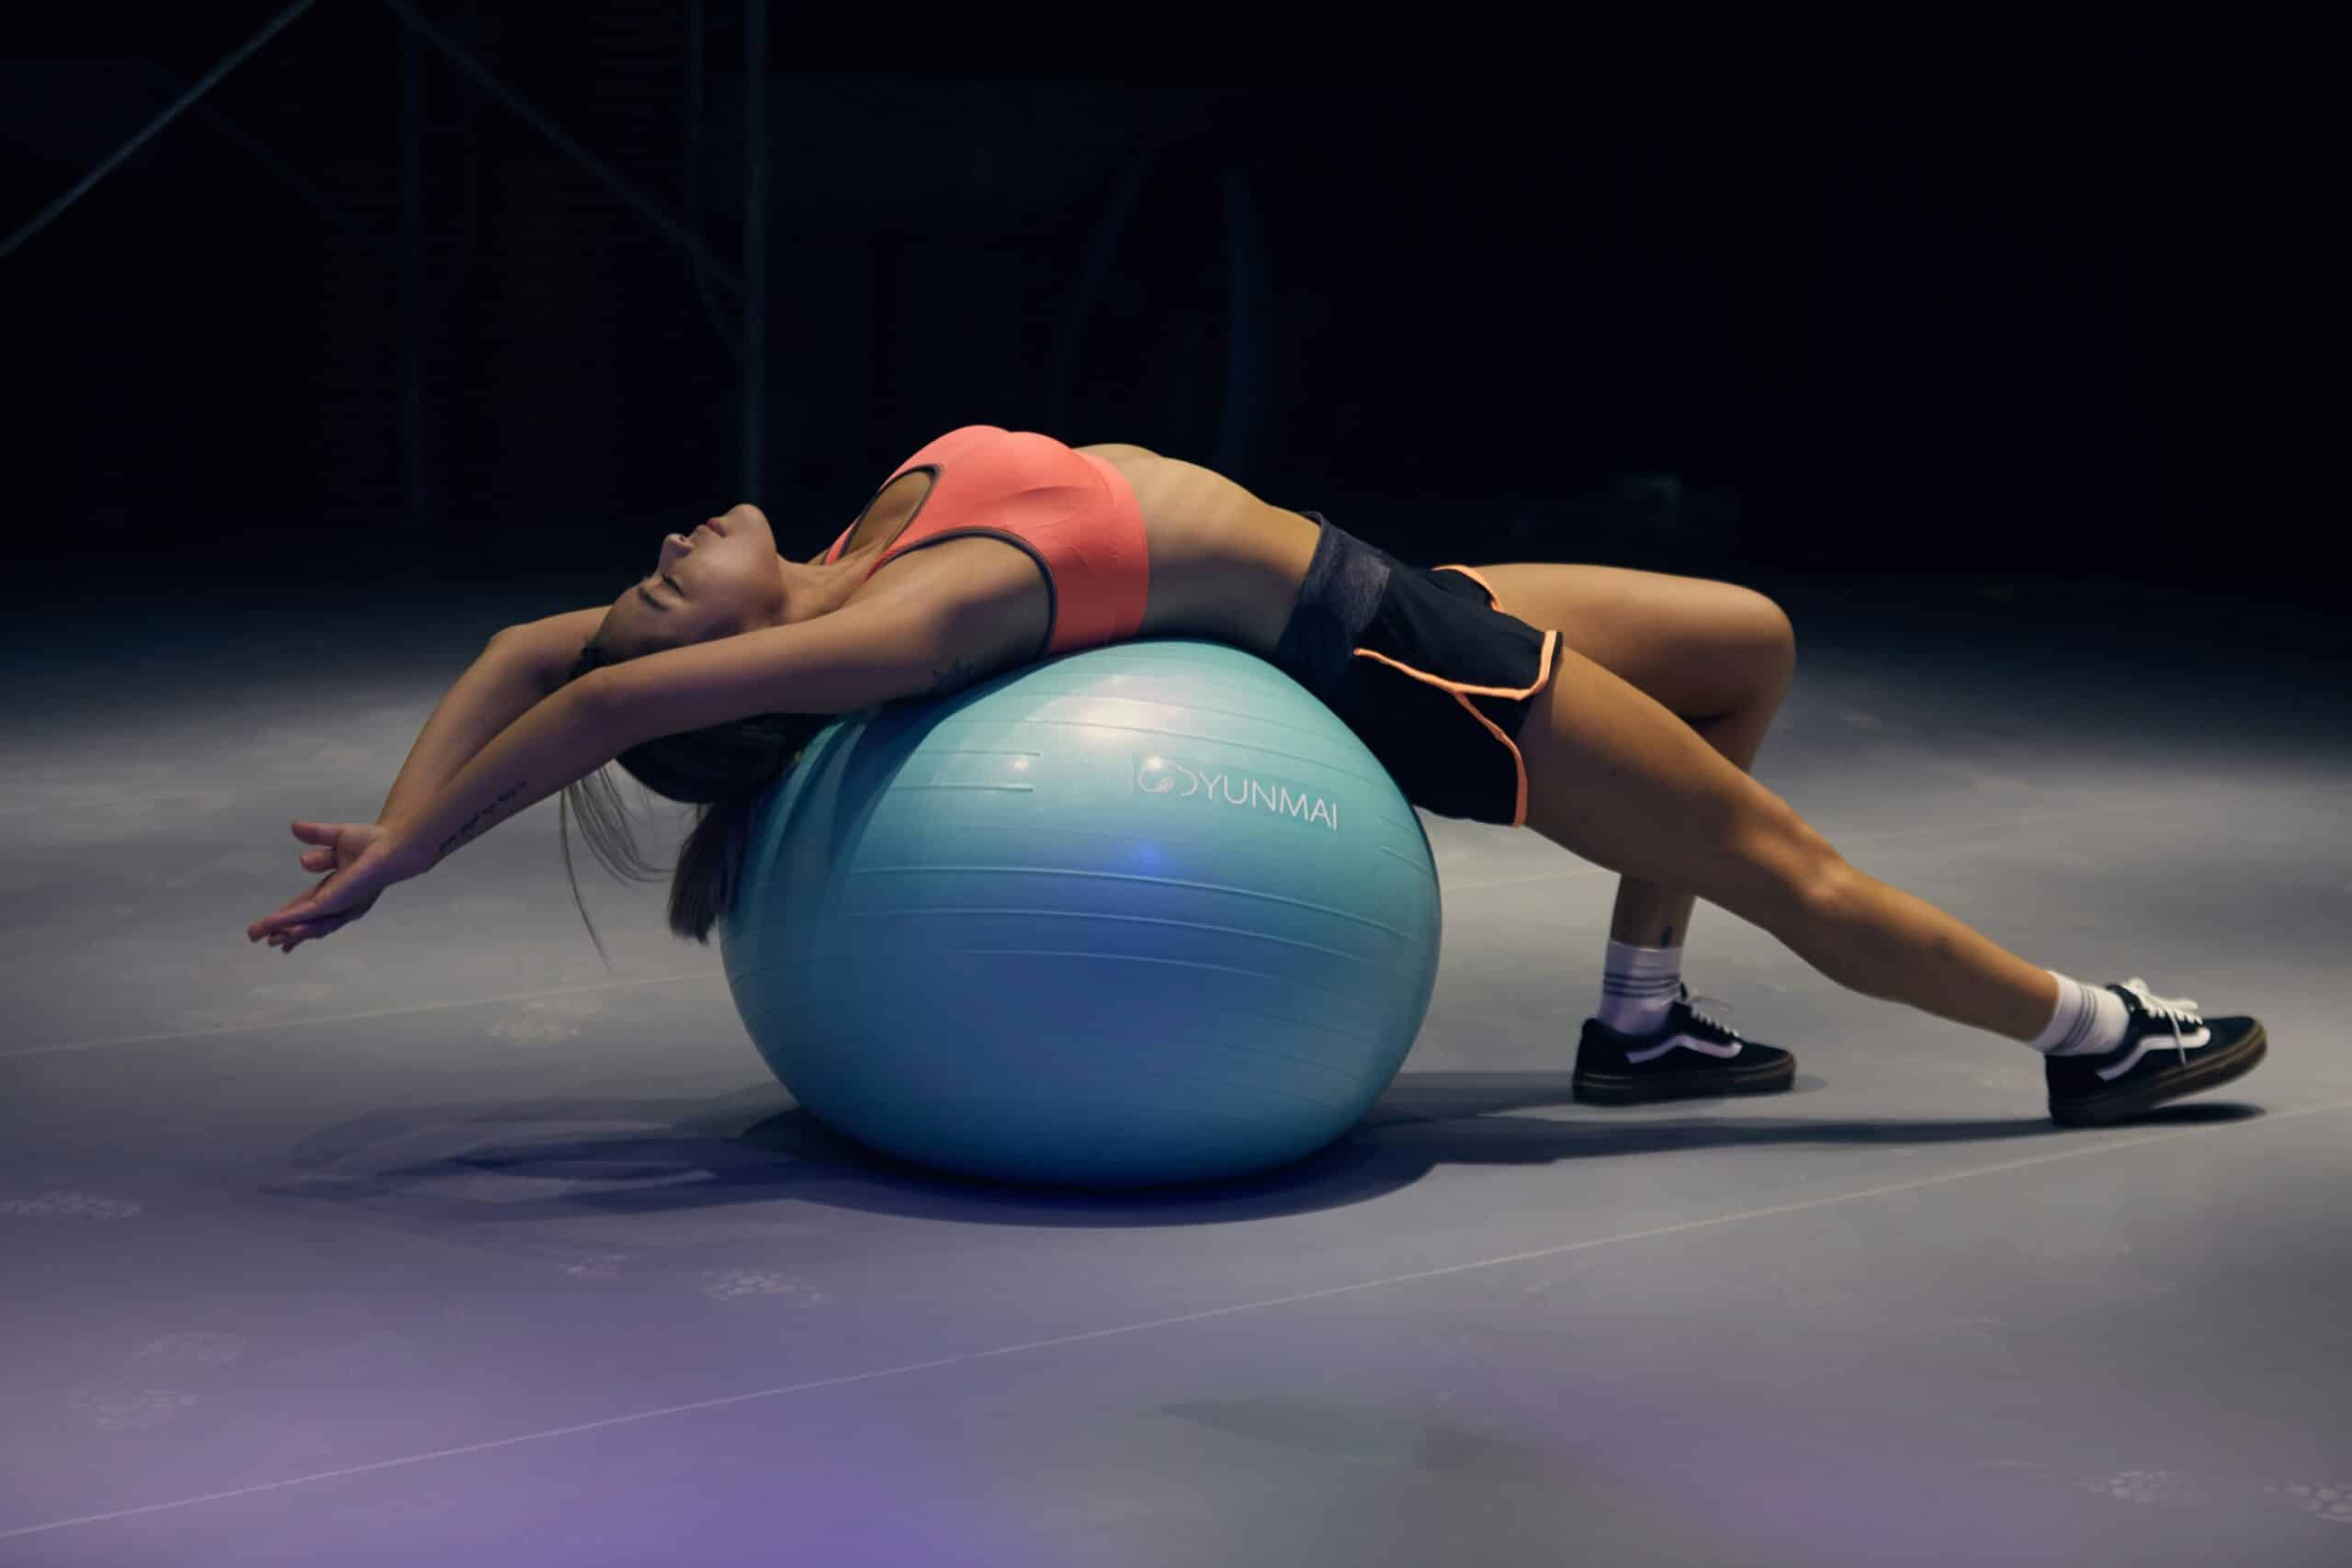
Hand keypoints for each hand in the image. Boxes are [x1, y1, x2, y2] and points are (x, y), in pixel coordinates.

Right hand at [246, 821, 421, 952]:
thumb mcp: (337, 837)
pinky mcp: (335, 902)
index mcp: (336, 888)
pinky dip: (288, 920)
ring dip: (284, 931)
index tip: (270, 925)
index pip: (307, 906)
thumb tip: (294, 827)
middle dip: (282, 931)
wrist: (393, 844)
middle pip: (305, 921)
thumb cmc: (374, 842)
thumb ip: (315, 836)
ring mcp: (338, 905)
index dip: (288, 916)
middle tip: (260, 938)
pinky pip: (307, 914)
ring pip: (307, 925)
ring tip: (265, 938)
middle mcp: (338, 902)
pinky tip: (273, 924)